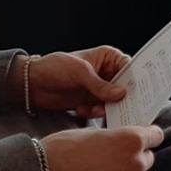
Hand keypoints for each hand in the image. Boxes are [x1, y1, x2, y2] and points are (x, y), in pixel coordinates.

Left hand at [14, 47, 130, 117]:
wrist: (33, 84)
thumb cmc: (55, 67)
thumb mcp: (80, 72)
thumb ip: (101, 85)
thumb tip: (121, 94)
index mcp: (108, 58)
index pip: (129, 68)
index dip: (135, 80)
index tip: (137, 92)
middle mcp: (106, 73)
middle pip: (124, 88)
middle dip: (120, 98)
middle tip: (118, 106)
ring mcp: (98, 88)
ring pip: (113, 102)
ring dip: (105, 108)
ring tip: (93, 109)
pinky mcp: (90, 102)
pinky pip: (100, 110)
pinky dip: (93, 112)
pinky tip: (81, 109)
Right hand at [42, 125, 162, 170]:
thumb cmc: (64, 148)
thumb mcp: (95, 132)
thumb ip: (117, 137)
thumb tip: (126, 141)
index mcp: (131, 139)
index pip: (156, 136)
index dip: (148, 136)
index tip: (144, 138)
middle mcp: (135, 163)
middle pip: (147, 158)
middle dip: (135, 156)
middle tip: (114, 156)